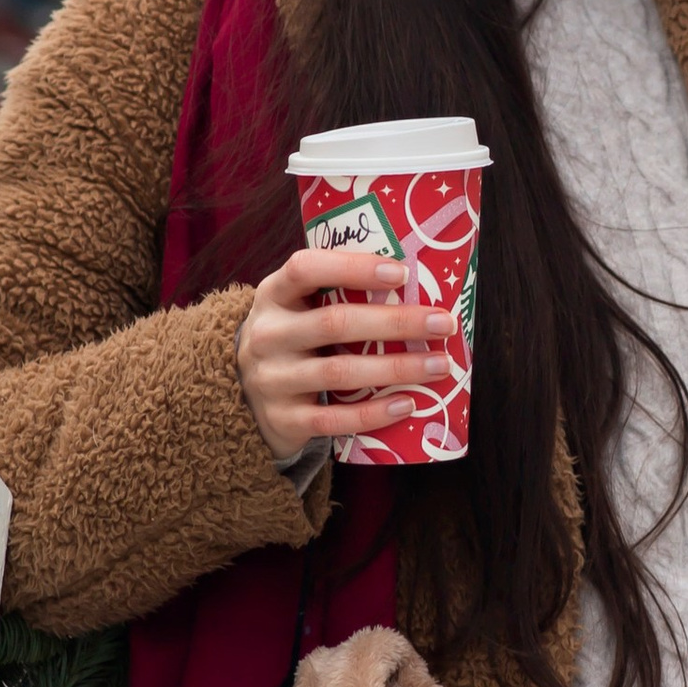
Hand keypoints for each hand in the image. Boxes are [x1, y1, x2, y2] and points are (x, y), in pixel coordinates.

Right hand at [236, 248, 457, 464]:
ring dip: (396, 368)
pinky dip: (374, 413)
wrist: (244, 395)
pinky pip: (333, 418)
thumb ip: (335, 294)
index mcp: (273, 295)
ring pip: (339, 372)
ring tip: (439, 365)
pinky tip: (407, 404)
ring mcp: (272, 379)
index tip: (402, 272)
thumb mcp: (296, 308)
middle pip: (334, 324)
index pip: (305, 268)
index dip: (353, 267)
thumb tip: (416, 285)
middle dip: (395, 322)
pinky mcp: (284, 419)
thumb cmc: (292, 339)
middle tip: (443, 324)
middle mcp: (268, 334)